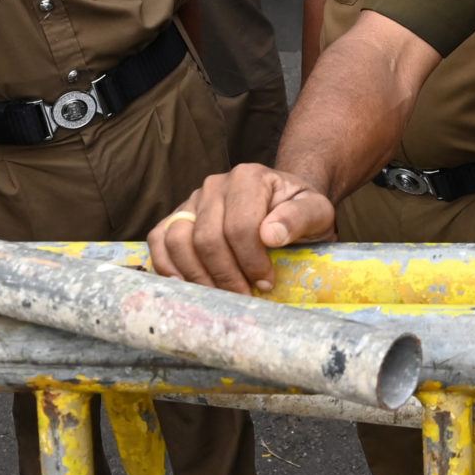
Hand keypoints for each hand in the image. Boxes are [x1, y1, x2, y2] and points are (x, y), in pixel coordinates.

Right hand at [145, 162, 336, 294]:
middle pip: (207, 238)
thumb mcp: (316, 212)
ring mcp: (192, 199)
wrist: (283, 204)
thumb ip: (300, 218)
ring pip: (178, 240)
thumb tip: (270, 235)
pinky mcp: (178, 216)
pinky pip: (159, 239)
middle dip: (225, 275)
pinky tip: (185, 285)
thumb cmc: (298, 211)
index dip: (251, 261)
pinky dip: (165, 264)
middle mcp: (215, 184)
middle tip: (244, 298)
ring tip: (219, 296)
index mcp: (249, 177)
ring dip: (197, 276)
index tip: (266, 283)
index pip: (240, 226)